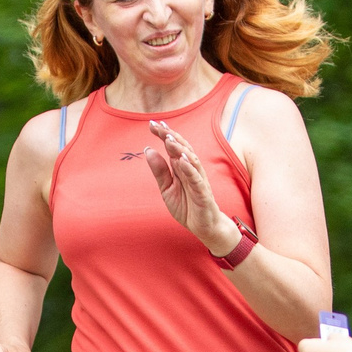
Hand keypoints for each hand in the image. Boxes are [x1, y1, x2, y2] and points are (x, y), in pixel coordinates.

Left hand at [144, 120, 237, 253]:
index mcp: (181, 167)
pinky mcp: (203, 193)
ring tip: (169, 139)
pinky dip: (189, 168)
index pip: (173, 147)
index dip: (164, 134)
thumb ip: (159, 171)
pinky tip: (182, 160)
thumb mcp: (167, 189)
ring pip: (190, 160)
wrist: (204, 227)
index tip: (152, 124)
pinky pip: (196, 179)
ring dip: (180, 149)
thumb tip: (148, 149)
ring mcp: (198, 180)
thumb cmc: (187, 206)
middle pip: (182, 148)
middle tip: (158, 126)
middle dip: (170, 136)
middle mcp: (191, 170)